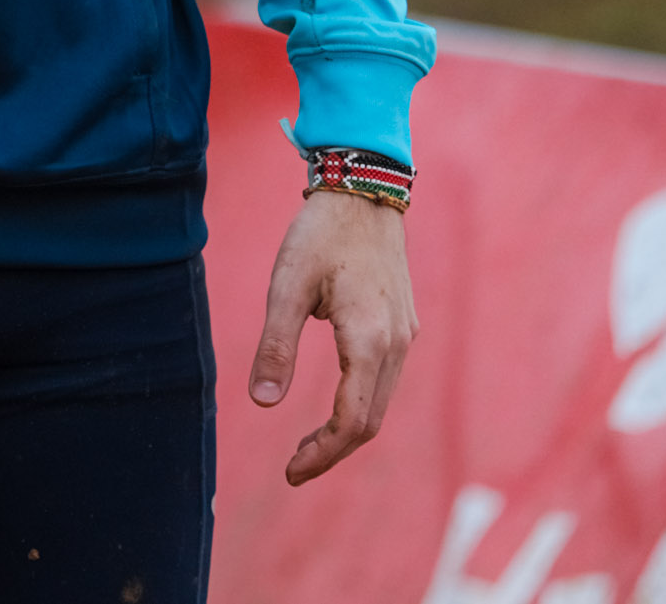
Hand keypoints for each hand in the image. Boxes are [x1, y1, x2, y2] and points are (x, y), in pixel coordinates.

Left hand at [250, 187, 414, 482]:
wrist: (363, 193)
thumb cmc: (320, 234)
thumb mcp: (287, 286)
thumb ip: (275, 346)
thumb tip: (261, 403)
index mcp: (369, 341)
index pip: (352, 423)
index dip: (322, 454)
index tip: (291, 472)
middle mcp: (396, 346)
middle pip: (370, 422)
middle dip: (332, 451)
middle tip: (294, 468)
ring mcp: (404, 337)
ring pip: (380, 404)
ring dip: (347, 431)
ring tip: (308, 445)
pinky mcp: (402, 327)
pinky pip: (384, 382)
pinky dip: (360, 406)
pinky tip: (332, 407)